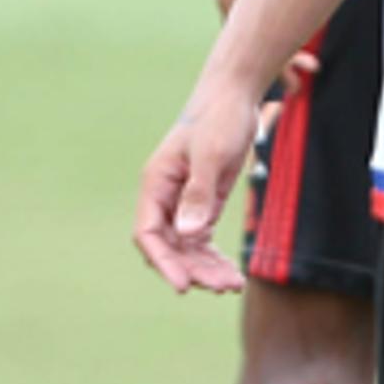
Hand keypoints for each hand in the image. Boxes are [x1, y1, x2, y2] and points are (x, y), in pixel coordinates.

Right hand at [133, 79, 257, 293]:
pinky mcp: (203, 204)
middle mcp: (165, 197)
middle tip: (222, 287)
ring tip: (232, 285)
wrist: (236, 96)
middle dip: (193, 270)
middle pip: (169, 247)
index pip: (148, 233)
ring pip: (187, 249)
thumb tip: (186, 233)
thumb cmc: (220, 118)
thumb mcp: (211, 153)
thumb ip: (197, 193)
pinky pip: (202, 241)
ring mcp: (183, 202)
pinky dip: (215, 259)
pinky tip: (232, 274)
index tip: (183, 285)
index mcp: (156, 183)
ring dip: (206, 269)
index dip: (163, 262)